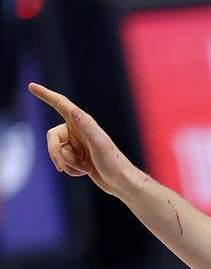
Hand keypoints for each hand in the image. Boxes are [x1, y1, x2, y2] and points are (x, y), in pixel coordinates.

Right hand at [28, 82, 137, 197]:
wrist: (121, 182)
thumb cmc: (113, 162)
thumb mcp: (99, 143)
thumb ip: (86, 126)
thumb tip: (73, 110)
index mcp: (83, 122)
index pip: (60, 104)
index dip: (45, 94)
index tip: (31, 86)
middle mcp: (78, 130)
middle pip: (52, 137)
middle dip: (55, 153)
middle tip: (60, 167)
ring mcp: (77, 144)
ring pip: (58, 152)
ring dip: (69, 164)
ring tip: (87, 168)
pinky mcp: (78, 156)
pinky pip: (63, 162)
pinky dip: (71, 169)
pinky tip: (86, 172)